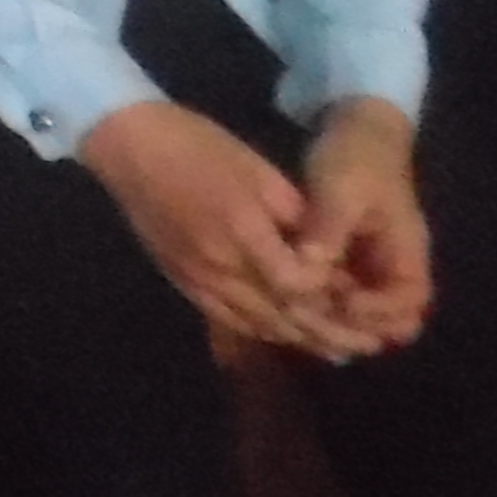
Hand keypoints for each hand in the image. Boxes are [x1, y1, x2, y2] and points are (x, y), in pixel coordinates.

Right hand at [79, 98, 343, 352]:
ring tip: (338, 351)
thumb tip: (325, 250)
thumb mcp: (255, 167)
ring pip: (258, 322)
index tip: (361, 295)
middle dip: (328, 331)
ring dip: (300, 340)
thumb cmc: (197, 145)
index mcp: (242, 229)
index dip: (332, 295)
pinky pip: (229, 318)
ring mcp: (198, 278)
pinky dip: (263, 331)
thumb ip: (293, 213)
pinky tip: (285, 337)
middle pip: (282, 314)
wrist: (128, 146)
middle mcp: (220, 264)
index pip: (297, 283)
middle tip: (367, 343)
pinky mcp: (184, 281)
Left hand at [286, 97, 432, 358]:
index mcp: (407, 252)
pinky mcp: (350, 259)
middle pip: (392, 320)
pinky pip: (344, 295)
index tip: (340, 302)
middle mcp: (395, 266)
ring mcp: (374, 265)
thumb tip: (310, 268)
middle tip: (316, 318)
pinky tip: (291, 301)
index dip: (377, 312)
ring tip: (300, 314)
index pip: (409, 304)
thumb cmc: (356, 158)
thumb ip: (329, 229)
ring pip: (366, 313)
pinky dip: (324, 303)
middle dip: (358, 326)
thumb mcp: (341, 190)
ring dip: (338, 319)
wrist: (356, 129)